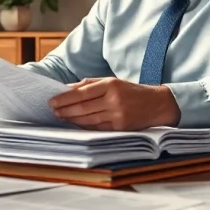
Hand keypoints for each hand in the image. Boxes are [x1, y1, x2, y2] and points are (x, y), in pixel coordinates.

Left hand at [48, 77, 179, 130]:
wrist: (157, 104)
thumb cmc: (131, 91)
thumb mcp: (112, 81)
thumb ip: (90, 85)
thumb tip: (67, 89)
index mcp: (110, 85)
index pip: (81, 93)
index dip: (64, 99)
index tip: (52, 101)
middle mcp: (113, 100)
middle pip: (83, 107)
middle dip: (65, 110)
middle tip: (53, 111)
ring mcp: (117, 115)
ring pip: (88, 120)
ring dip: (72, 120)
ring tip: (61, 117)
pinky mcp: (120, 127)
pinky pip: (97, 128)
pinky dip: (84, 127)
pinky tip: (75, 125)